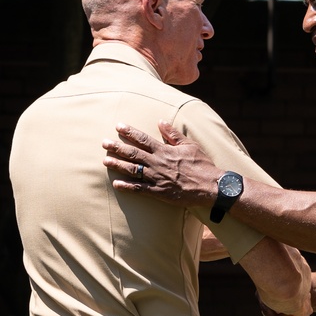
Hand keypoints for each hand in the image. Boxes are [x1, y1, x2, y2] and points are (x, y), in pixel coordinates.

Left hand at [102, 122, 218, 206]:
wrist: (210, 186)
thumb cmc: (201, 165)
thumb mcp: (189, 145)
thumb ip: (173, 134)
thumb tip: (161, 122)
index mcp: (165, 151)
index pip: (143, 139)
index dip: (130, 132)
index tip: (118, 126)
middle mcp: (158, 163)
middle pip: (133, 154)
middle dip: (117, 147)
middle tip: (104, 143)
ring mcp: (157, 178)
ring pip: (133, 170)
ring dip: (118, 164)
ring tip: (105, 160)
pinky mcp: (159, 192)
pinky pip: (139, 189)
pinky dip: (127, 187)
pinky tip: (116, 184)